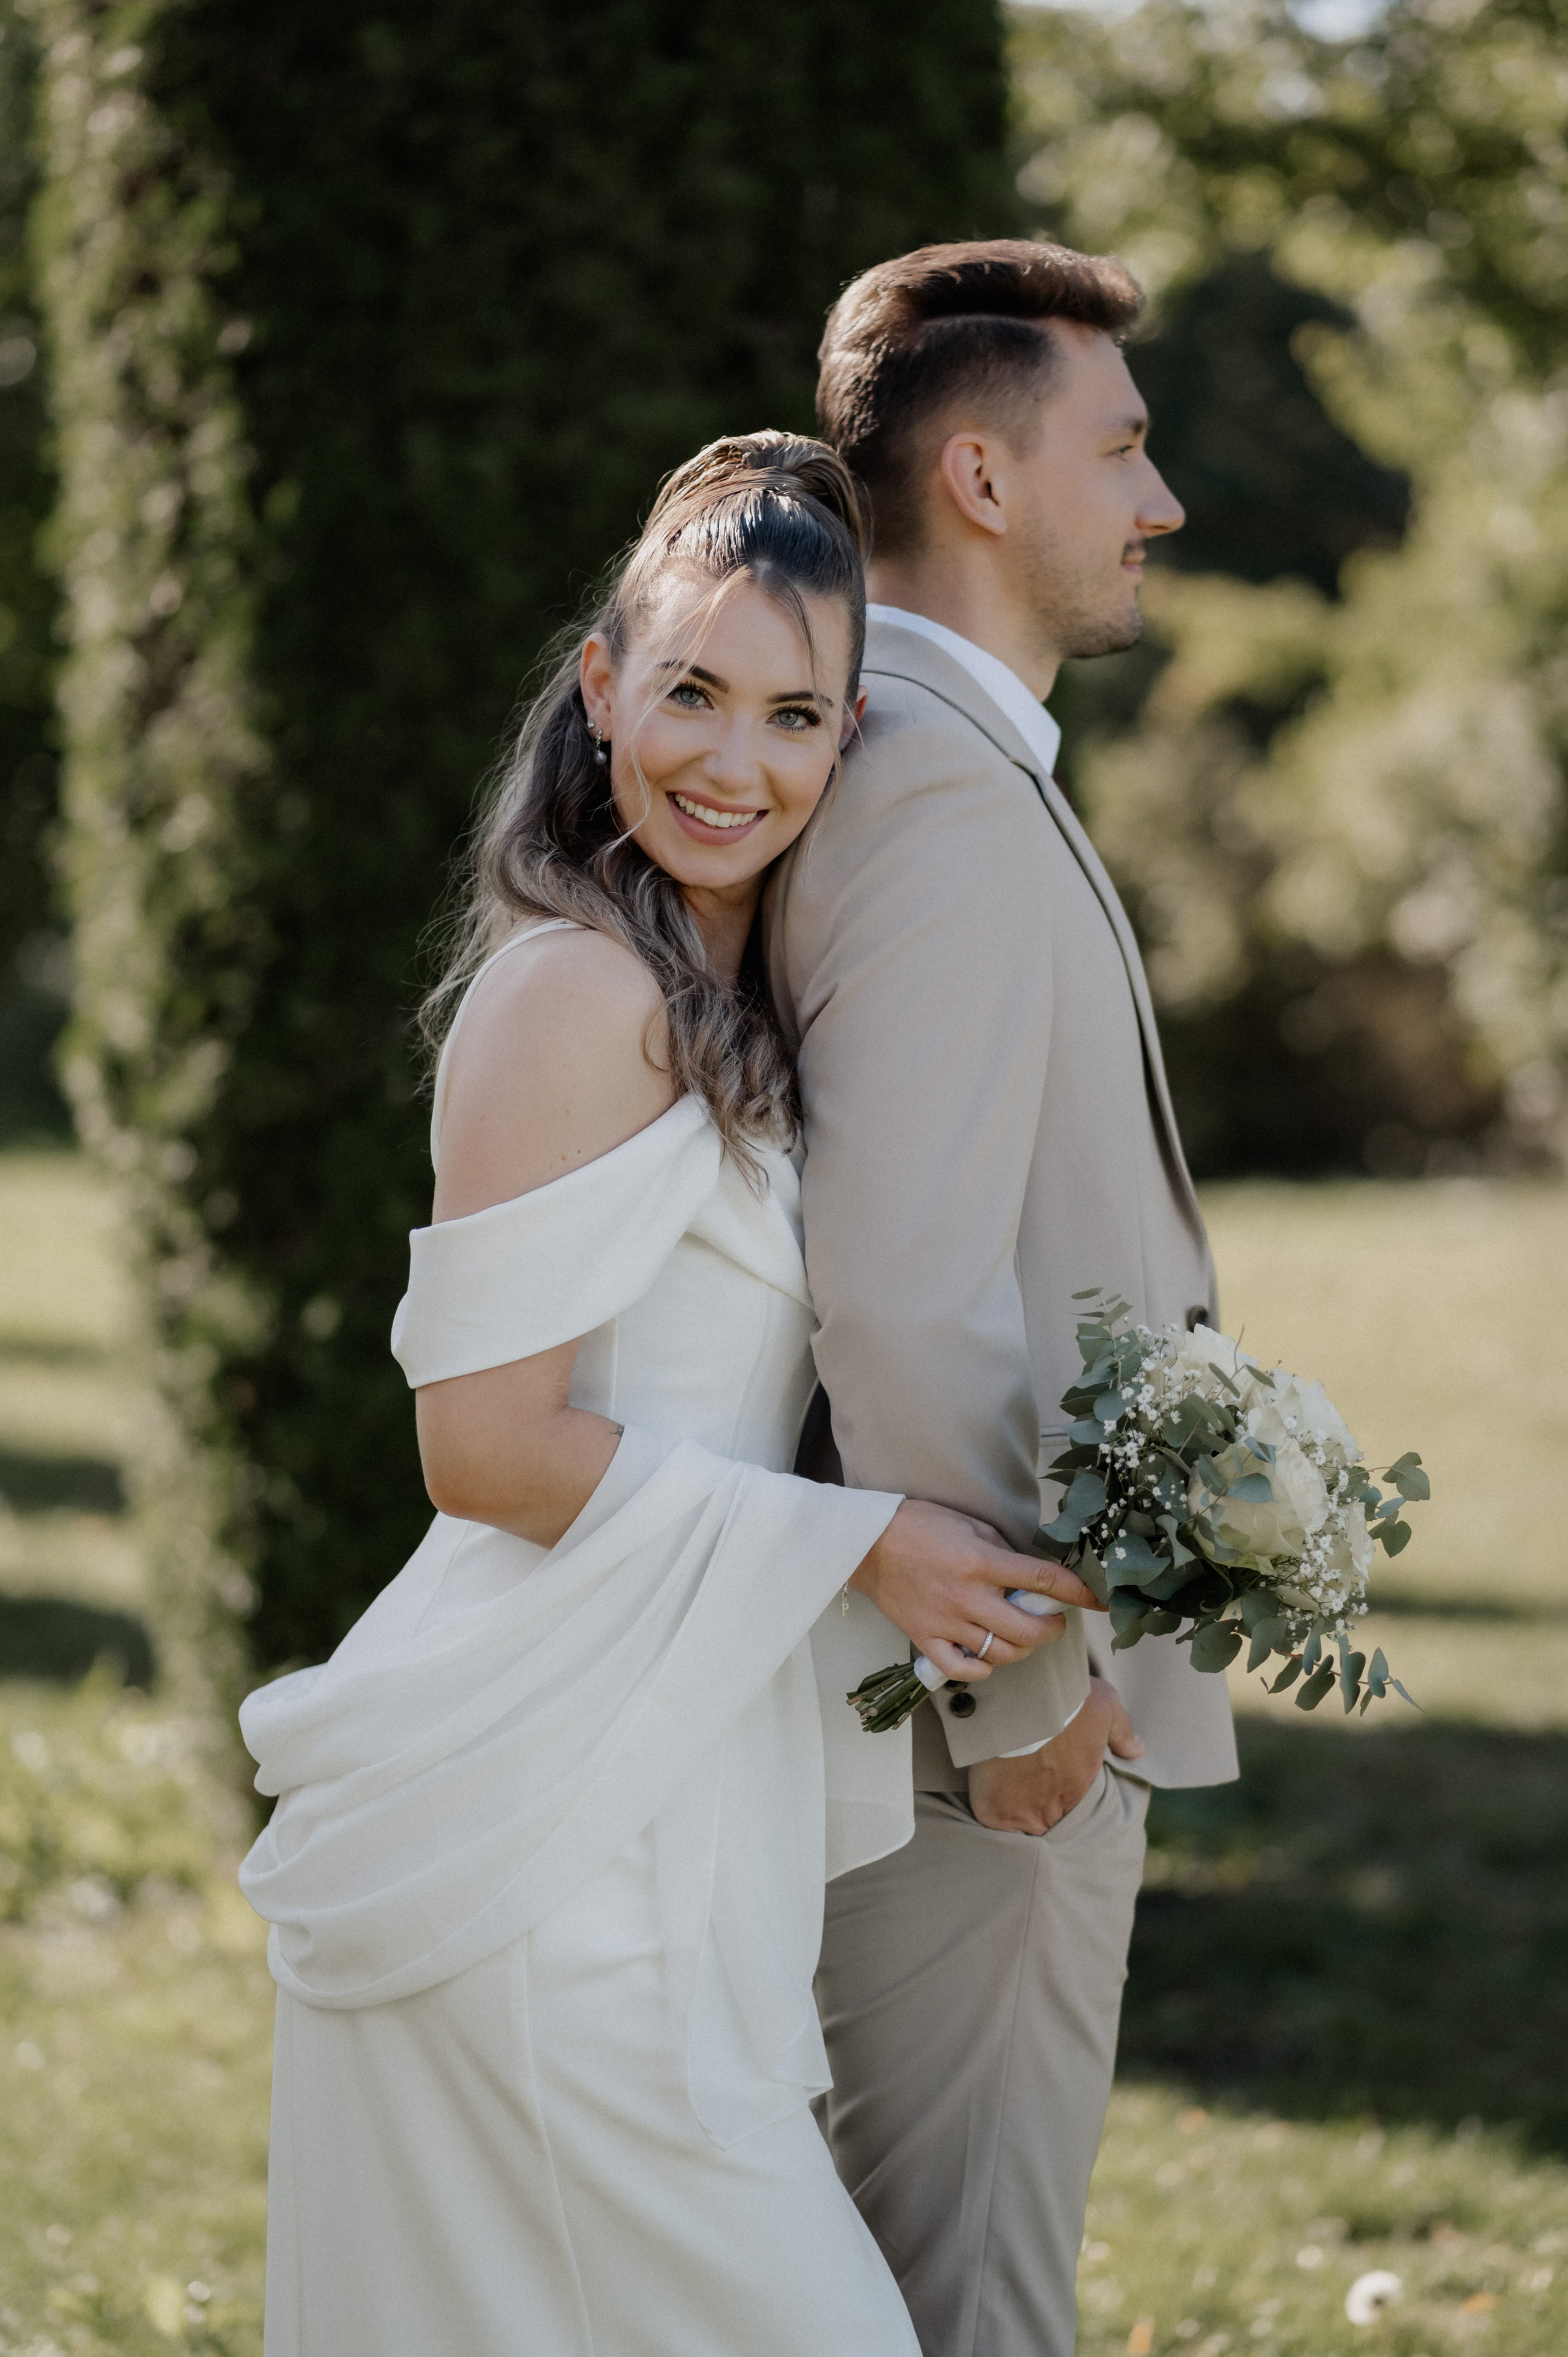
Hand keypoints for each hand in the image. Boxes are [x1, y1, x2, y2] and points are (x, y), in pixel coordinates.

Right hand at [848, 1500, 1099, 1685]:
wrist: (867, 1543)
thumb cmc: (919, 1525)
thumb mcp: (970, 1523)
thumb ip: (1003, 1549)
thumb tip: (1031, 1573)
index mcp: (981, 1562)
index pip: (1043, 1580)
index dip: (1078, 1592)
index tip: (1098, 1599)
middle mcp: (967, 1597)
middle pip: (1029, 1631)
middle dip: (1053, 1629)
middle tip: (1053, 1621)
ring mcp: (945, 1622)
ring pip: (1001, 1655)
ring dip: (1021, 1649)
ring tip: (1019, 1636)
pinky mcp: (924, 1639)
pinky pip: (963, 1670)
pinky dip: (982, 1668)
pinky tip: (986, 1655)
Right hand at [967, 1677, 1144, 1833]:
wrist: (1023, 1700)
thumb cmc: (1067, 1701)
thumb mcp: (1103, 1704)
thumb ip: (1120, 1730)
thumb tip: (1137, 1750)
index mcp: (1080, 1784)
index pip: (1072, 1803)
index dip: (1060, 1793)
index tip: (1048, 1778)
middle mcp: (1055, 1807)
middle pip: (1045, 1818)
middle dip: (1037, 1808)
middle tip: (1023, 1785)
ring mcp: (1023, 1814)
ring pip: (1018, 1823)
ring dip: (1013, 1810)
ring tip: (1003, 1791)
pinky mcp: (994, 1813)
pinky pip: (991, 1820)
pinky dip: (988, 1809)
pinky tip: (985, 1792)